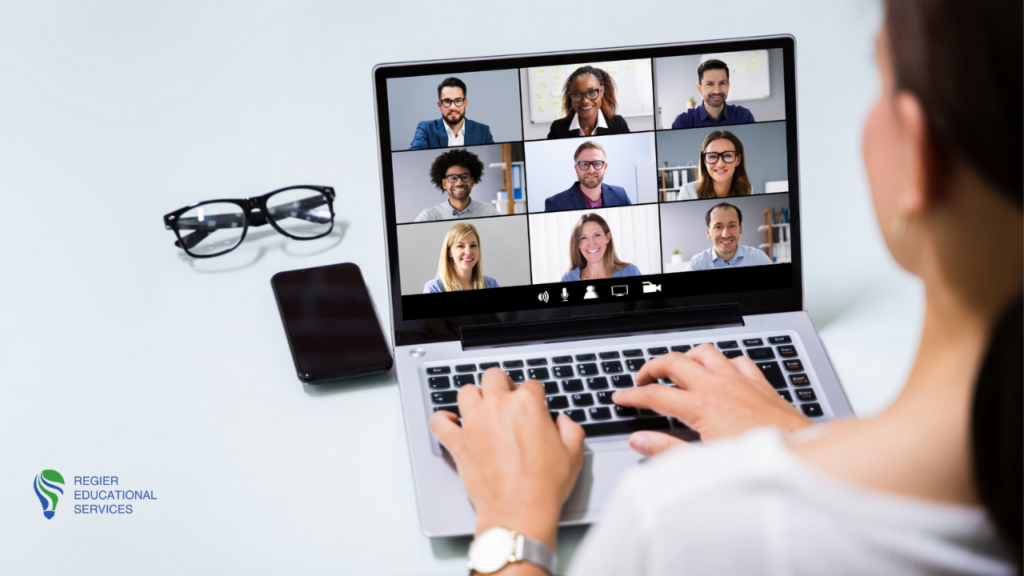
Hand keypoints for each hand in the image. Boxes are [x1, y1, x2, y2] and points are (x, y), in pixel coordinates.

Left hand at [429, 367, 585, 547]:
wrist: (519, 512)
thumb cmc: (544, 486)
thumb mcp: (572, 454)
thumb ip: (571, 430)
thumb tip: (563, 422)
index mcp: (527, 405)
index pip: (530, 385)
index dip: (534, 396)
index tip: (534, 406)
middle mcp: (498, 407)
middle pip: (494, 376)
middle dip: (502, 384)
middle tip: (507, 399)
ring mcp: (474, 423)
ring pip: (466, 391)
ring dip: (474, 397)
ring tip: (481, 408)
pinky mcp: (458, 443)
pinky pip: (439, 422)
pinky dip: (442, 420)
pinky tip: (450, 423)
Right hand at [612, 345, 812, 456]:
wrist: (798, 454)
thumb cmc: (755, 459)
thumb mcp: (703, 460)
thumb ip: (667, 449)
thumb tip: (640, 441)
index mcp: (700, 406)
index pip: (654, 394)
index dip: (632, 395)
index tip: (621, 397)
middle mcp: (717, 386)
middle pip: (674, 362)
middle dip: (652, 367)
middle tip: (642, 378)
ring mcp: (738, 380)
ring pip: (704, 352)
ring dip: (686, 357)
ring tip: (677, 369)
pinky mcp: (758, 382)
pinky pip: (736, 360)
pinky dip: (723, 363)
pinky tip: (720, 373)